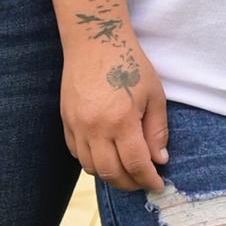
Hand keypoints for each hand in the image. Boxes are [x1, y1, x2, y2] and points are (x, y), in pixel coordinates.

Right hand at [62, 9, 169, 190]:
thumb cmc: (129, 63)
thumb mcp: (154, 94)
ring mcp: (76, 126)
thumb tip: (159, 159)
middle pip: (111, 173)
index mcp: (121, 121)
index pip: (136, 164)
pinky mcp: (65, 121)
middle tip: (143, 181)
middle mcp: (95, 128)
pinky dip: (91, 162)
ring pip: (91, 168)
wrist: (94, 41)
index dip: (148, 180)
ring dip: (110, 175)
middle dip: (130, 183)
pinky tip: (105, 156)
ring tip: (126, 171)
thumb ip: (156, 130)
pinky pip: (76, 153)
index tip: (157, 185)